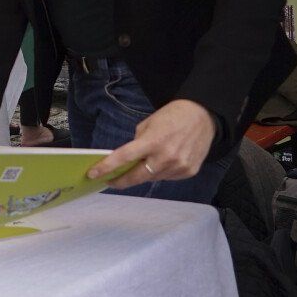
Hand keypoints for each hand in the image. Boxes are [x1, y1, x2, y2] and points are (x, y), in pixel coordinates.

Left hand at [88, 99, 213, 182]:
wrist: (204, 115)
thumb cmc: (172, 116)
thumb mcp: (148, 124)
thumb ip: (137, 143)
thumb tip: (128, 160)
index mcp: (152, 141)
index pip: (124, 158)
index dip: (107, 167)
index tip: (93, 174)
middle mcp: (166, 157)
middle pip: (137, 177)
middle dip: (121, 181)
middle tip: (110, 180)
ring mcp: (179, 166)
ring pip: (153, 178)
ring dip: (144, 174)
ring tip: (142, 164)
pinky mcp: (188, 172)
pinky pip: (167, 177)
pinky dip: (160, 172)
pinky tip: (162, 162)